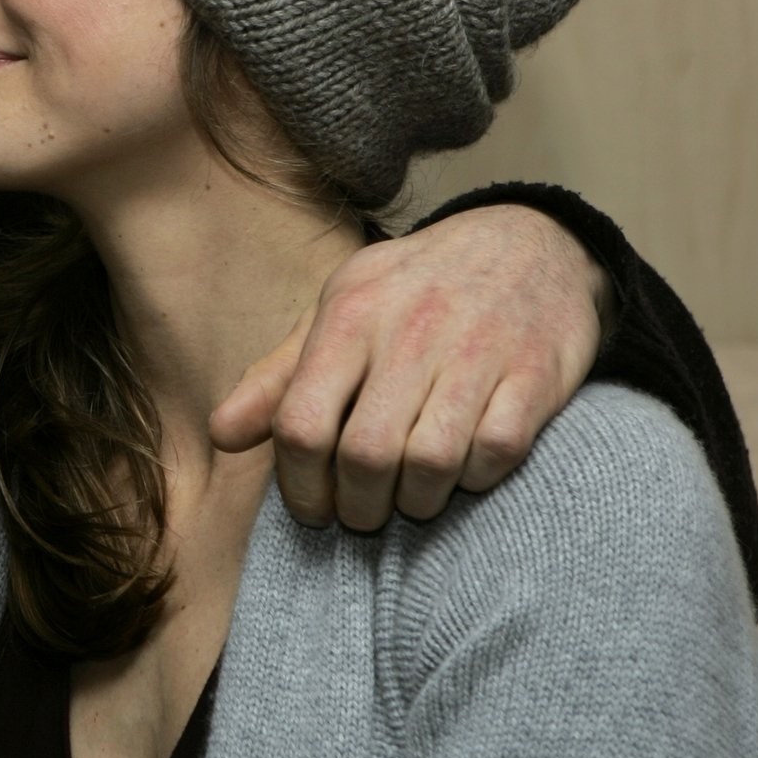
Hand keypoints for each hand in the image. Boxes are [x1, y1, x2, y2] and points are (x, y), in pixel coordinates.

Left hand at [208, 203, 612, 529]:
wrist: (528, 242)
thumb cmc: (413, 290)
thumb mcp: (338, 311)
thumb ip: (278, 376)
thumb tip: (221, 436)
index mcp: (350, 317)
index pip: (300, 424)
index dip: (298, 486)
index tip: (312, 510)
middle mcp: (411, 332)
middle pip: (365, 455)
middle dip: (357, 506)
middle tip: (361, 515)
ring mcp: (478, 352)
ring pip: (430, 462)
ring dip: (414, 502)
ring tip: (407, 502)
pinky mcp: (536, 374)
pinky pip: (496, 452)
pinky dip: (475, 479)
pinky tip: (462, 473)